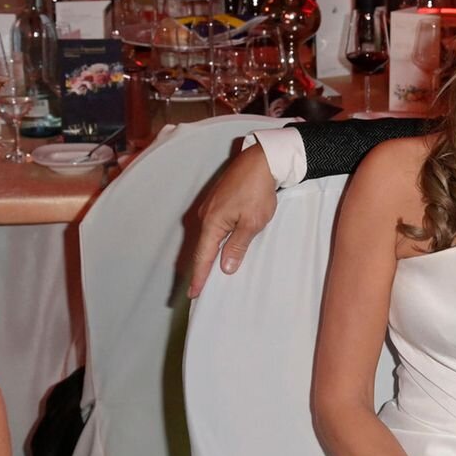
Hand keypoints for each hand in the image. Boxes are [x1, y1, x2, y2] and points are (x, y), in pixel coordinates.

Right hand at [188, 146, 277, 296]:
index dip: (200, 277)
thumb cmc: (258, 191)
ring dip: (207, 255)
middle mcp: (205, 216)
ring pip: (207, 237)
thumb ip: (237, 246)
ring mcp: (210, 207)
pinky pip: (213, 227)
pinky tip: (217, 248)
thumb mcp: (252, 223)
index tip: (194, 294)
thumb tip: (225, 267)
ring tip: (207, 273)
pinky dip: (213, 241)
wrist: (261, 161)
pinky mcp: (217, 202)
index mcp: (212, 223)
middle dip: (200, 269)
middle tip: (198, 289)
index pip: (203, 257)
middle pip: (201, 248)